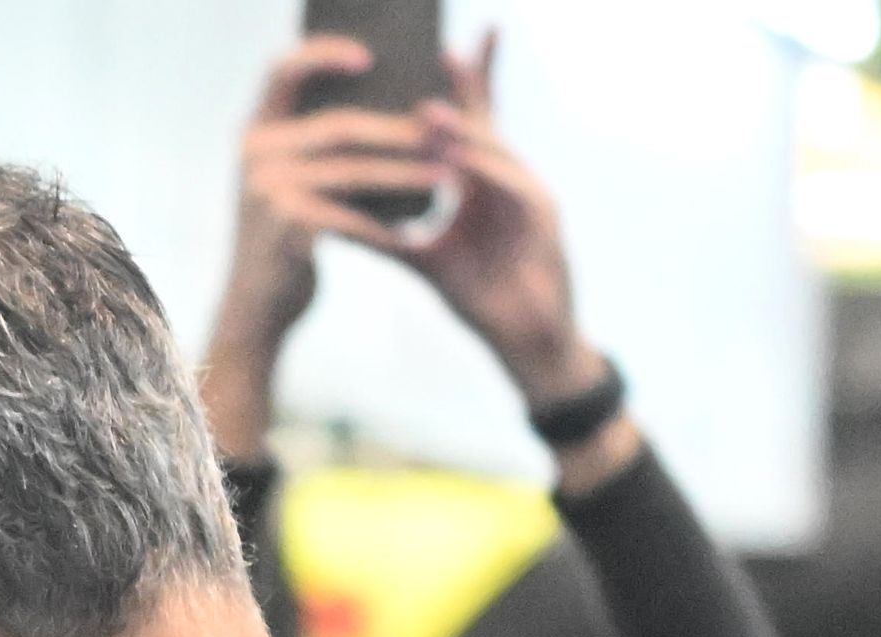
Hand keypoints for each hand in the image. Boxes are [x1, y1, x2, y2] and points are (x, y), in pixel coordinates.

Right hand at [206, 38, 420, 455]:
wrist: (256, 309)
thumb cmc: (286, 243)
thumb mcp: (289, 184)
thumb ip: (314, 147)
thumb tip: (390, 112)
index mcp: (255, 133)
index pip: (283, 71)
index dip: (323, 54)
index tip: (370, 57)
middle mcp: (254, 154)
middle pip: (340, 126)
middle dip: (399, 130)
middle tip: (447, 130)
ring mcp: (265, 190)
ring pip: (354, 171)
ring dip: (408, 173)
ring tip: (450, 174)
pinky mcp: (285, 228)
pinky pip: (351, 216)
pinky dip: (388, 222)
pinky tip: (421, 225)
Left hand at [397, 38, 609, 415]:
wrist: (527, 343)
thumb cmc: (483, 299)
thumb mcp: (429, 262)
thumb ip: (390, 239)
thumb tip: (337, 222)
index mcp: (483, 183)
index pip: (469, 124)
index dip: (460, 86)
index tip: (441, 49)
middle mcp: (509, 179)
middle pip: (488, 120)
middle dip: (471, 83)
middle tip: (443, 51)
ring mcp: (530, 194)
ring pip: (496, 151)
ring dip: (464, 131)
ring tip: (427, 111)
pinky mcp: (543, 219)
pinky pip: (512, 187)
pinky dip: (484, 173)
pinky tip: (458, 163)